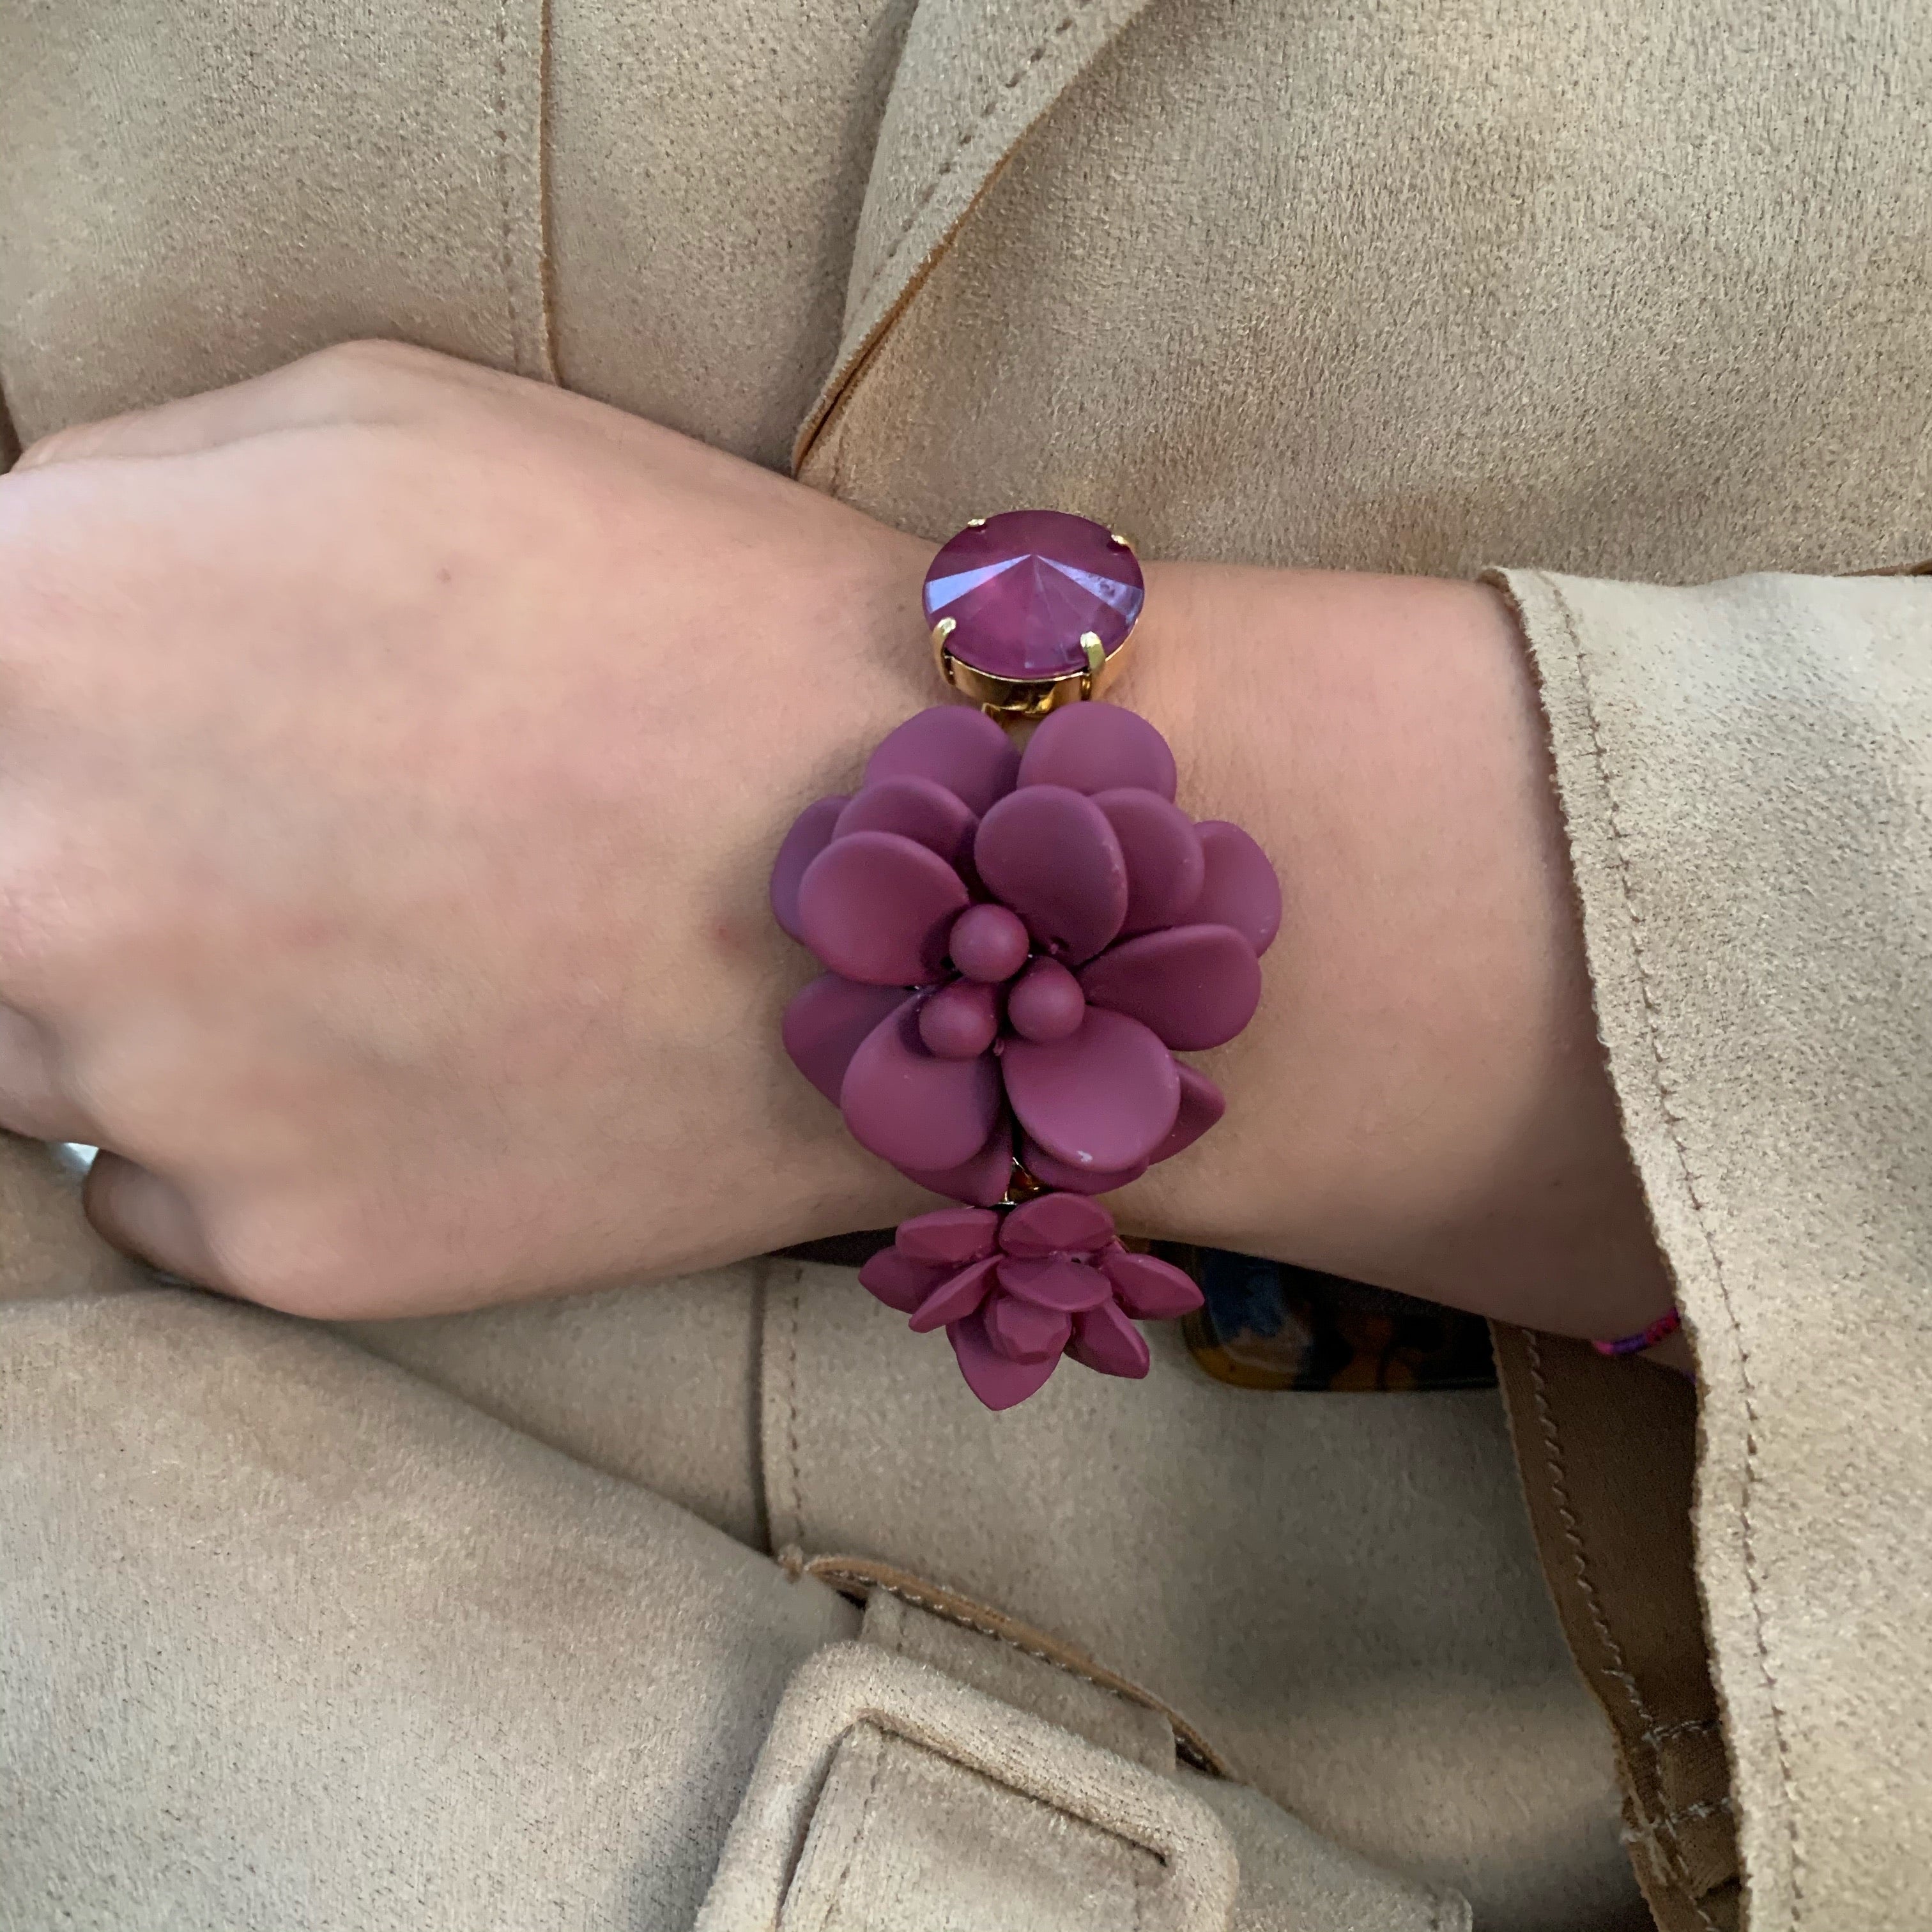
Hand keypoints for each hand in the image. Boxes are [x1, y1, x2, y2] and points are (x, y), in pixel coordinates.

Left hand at [0, 340, 1673, 1350]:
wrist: (935, 863)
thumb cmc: (677, 600)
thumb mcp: (381, 423)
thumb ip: (120, 498)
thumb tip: (17, 598)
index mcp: (34, 631)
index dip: (35, 713)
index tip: (130, 741)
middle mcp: (40, 883)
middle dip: (78, 851)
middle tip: (263, 827)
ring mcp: (161, 1096)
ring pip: (51, 1048)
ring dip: (174, 990)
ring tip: (386, 929)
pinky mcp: (287, 1254)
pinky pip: (181, 1186)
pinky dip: (274, 1125)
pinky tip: (439, 1052)